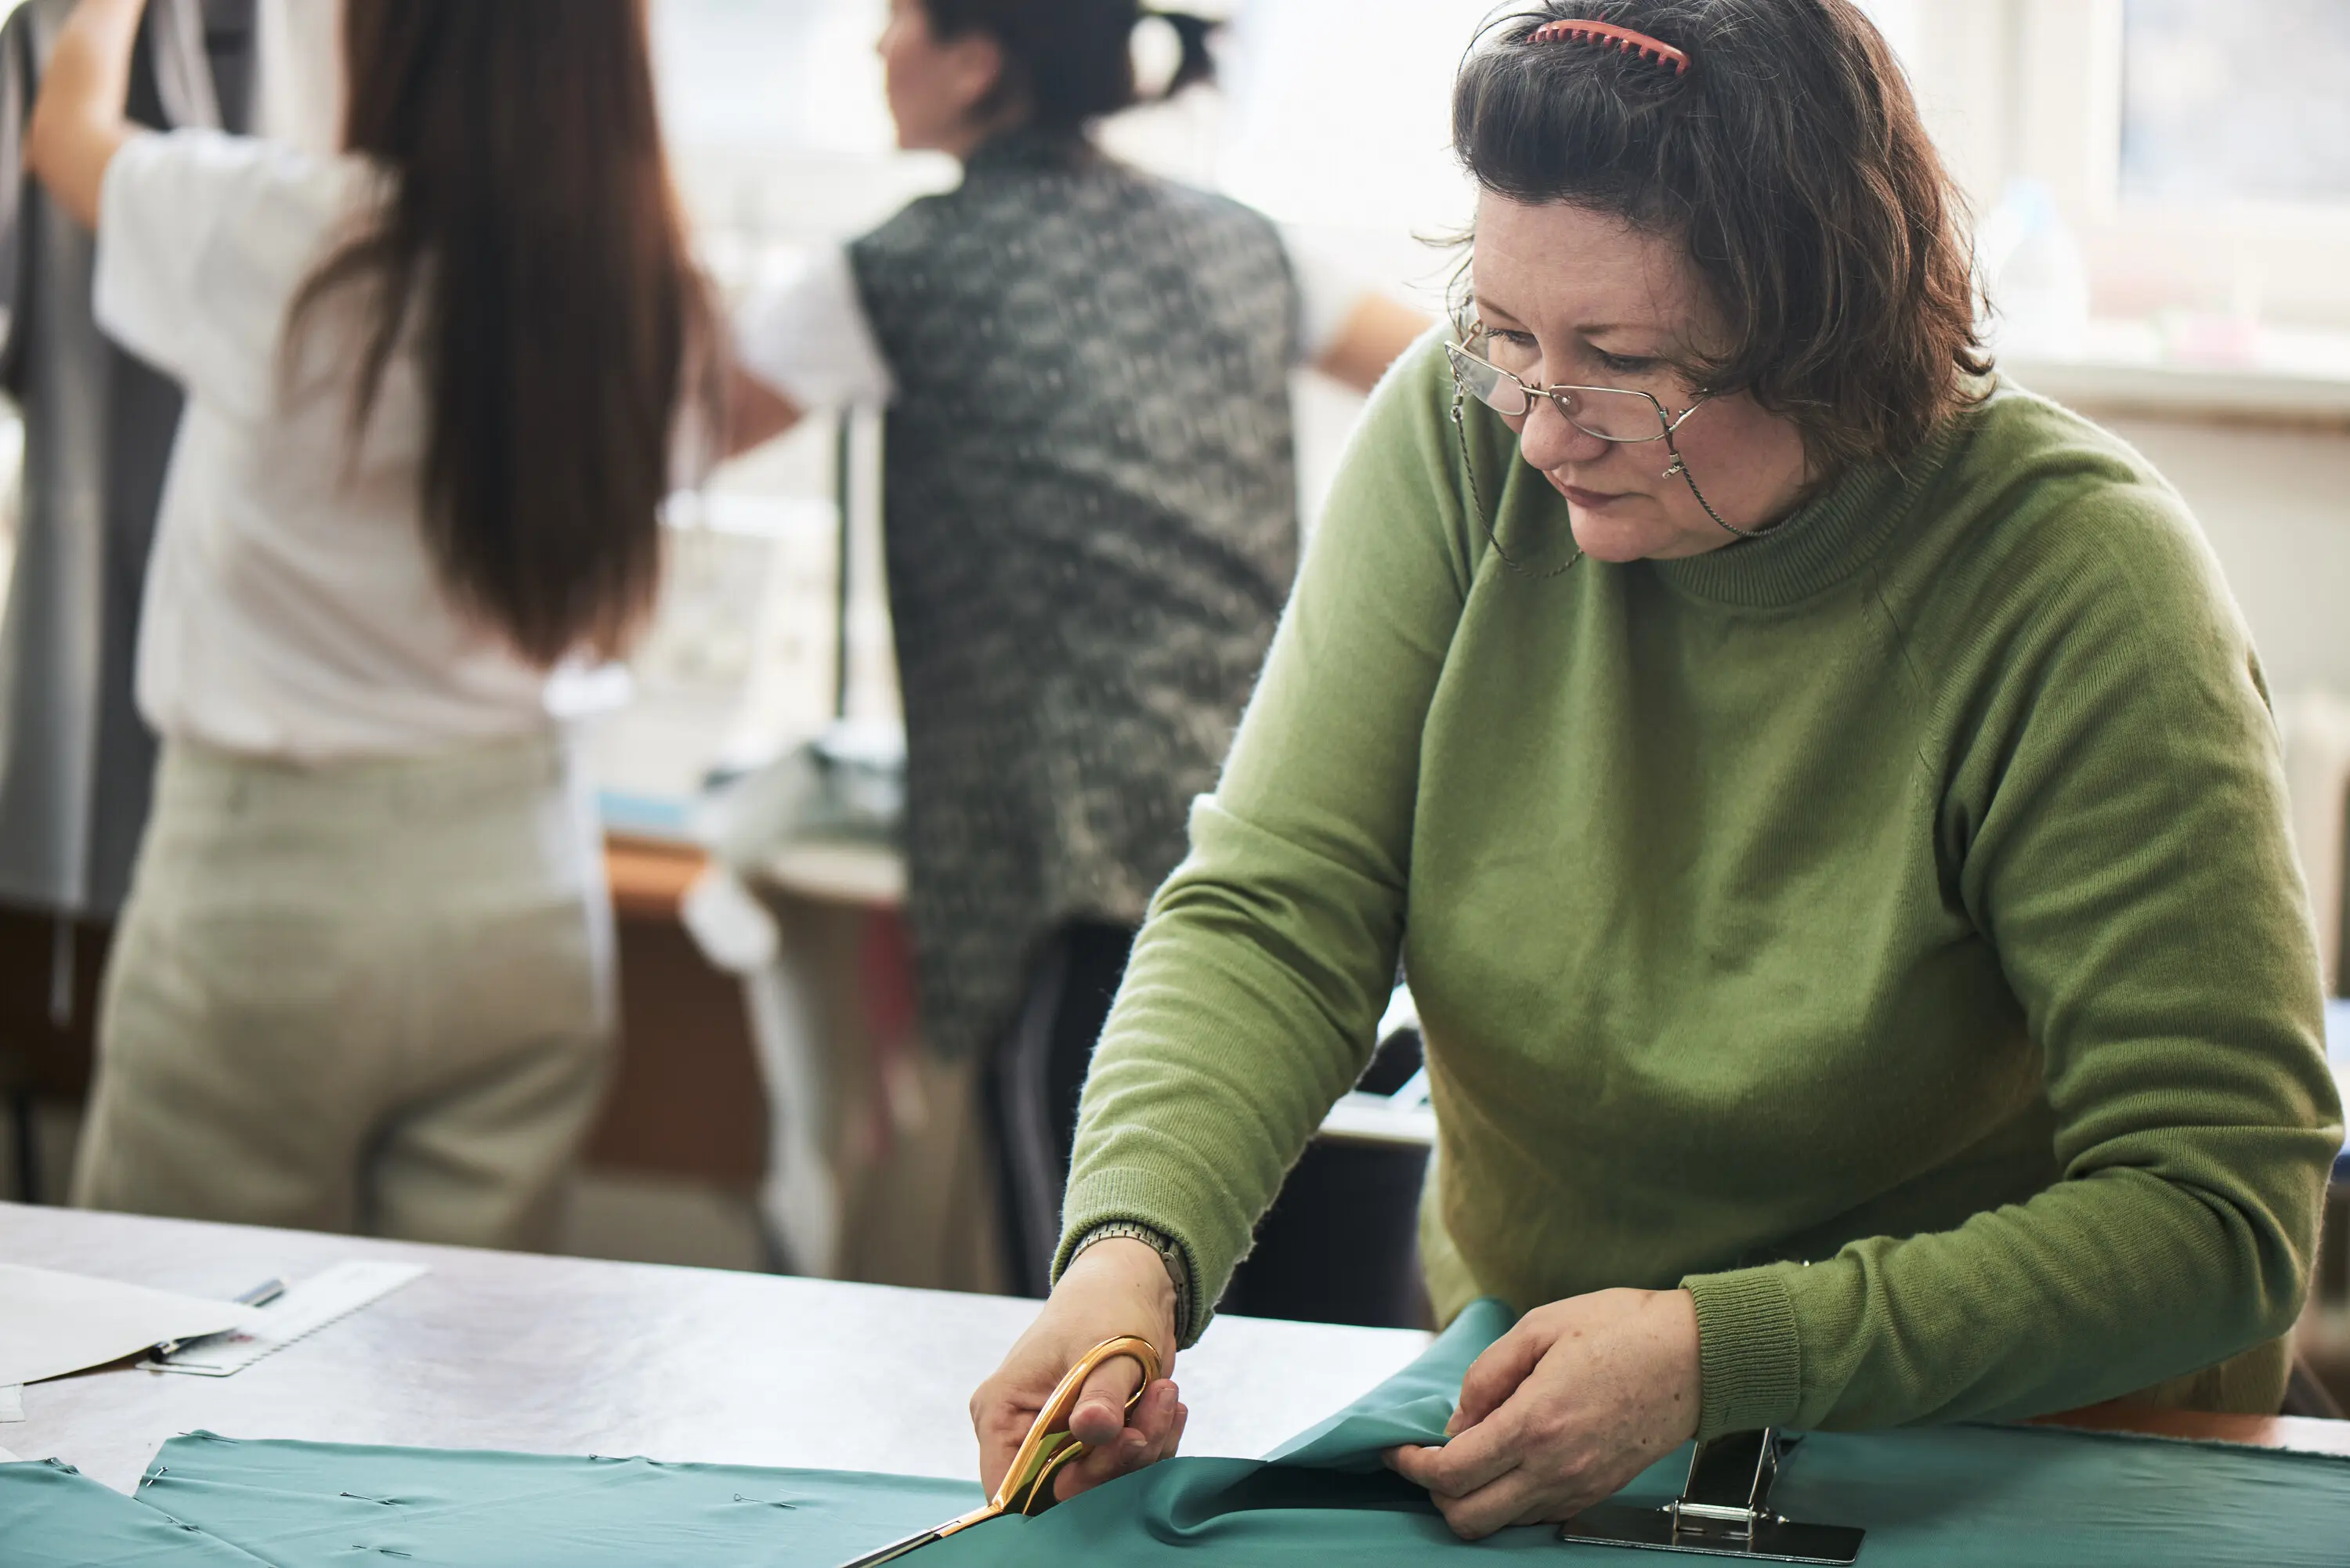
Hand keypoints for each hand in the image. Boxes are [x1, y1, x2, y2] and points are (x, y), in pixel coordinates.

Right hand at [969, 1238, 1186, 1502]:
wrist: (1131, 1288)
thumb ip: (1100, 1395)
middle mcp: (1022, 1435)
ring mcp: (1059, 1442)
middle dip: (1119, 1459)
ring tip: (1166, 1394)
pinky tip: (1169, 1405)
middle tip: (1159, 1408)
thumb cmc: (1104, 1306)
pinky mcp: (1094, 1444)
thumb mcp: (1106, 1349)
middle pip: (1062, 1492)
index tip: (1119, 1448)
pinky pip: (1123, 1469)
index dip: (1059, 1492)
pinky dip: (1153, 1444)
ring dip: (1145, 1447)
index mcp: (1001, 1413)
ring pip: (1100, 1484)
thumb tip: (1092, 1430)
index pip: (1008, 1490)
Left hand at [1386, 1287, 1701, 1539]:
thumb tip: (1456, 1419)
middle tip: (1426, 1458)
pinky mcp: (1596, 1494)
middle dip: (1434, 1492)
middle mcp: (1554, 1469)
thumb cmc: (1623, 1330)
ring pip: (1501, 1524)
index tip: (1396, 1449)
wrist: (1699, 1357)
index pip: (1450, 1472)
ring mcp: (1578, 1488)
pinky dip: (1508, 1499)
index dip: (1410, 1465)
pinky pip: (1536, 1515)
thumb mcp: (1540, 1327)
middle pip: (1467, 1518)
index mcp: (1534, 1424)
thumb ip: (1486, 1375)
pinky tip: (1507, 1460)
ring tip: (1468, 1455)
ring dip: (1472, 1499)